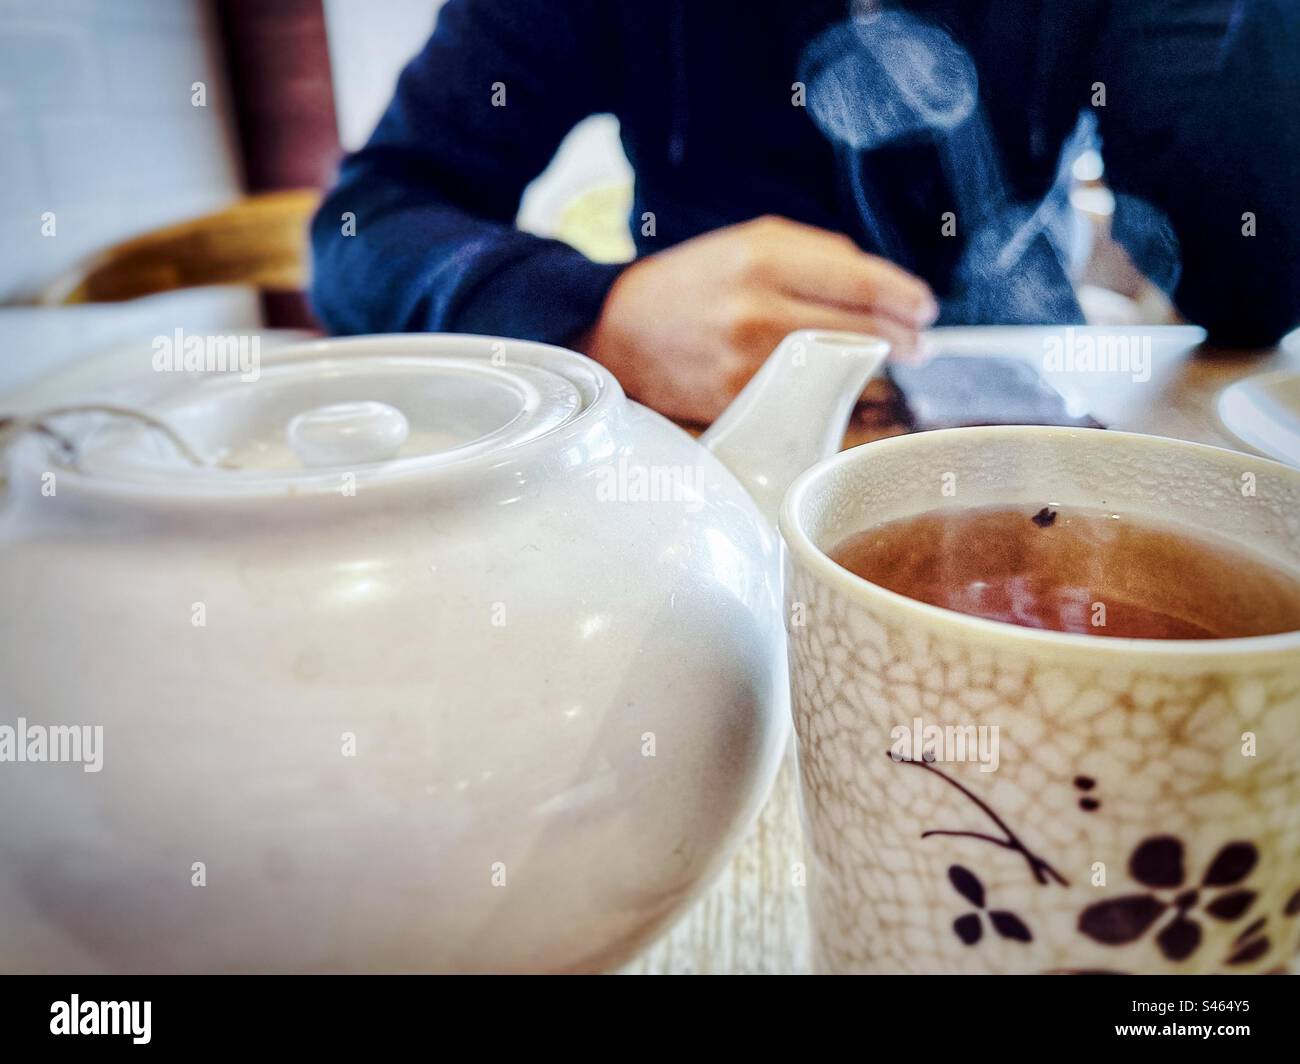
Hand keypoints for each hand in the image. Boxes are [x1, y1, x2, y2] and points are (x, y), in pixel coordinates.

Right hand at [578, 215, 937, 423]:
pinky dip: (829, 388)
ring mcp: (749, 364)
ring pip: (839, 369)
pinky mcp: (740, 404)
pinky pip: (806, 398)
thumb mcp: (751, 241)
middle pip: (860, 330)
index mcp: (763, 259)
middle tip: (918, 342)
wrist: (622, 330)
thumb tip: (885, 288)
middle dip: (901, 337)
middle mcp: (758, 312)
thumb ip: (819, 256)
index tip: (926, 308)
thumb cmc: (696, 281)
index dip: (905, 298)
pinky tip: (834, 378)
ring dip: (871, 364)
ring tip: (885, 357)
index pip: (862, 282)